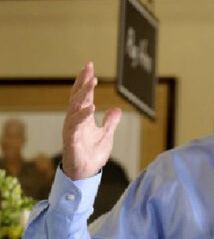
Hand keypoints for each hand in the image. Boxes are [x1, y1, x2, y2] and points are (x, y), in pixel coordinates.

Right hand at [62, 62, 121, 179]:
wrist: (86, 173)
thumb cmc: (92, 154)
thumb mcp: (106, 135)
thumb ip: (110, 122)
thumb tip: (116, 109)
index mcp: (83, 117)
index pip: (83, 95)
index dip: (85, 80)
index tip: (89, 66)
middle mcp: (75, 120)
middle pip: (77, 96)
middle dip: (83, 81)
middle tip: (89, 67)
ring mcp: (72, 129)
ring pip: (75, 107)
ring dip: (83, 94)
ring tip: (91, 81)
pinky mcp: (71, 140)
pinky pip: (74, 125)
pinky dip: (82, 116)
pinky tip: (90, 107)